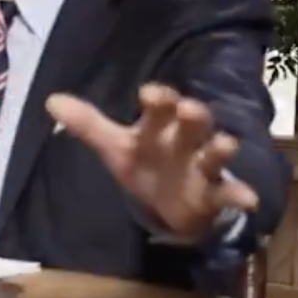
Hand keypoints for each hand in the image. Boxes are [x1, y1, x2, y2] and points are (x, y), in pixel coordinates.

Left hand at [46, 83, 258, 241]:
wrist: (169, 204)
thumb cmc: (146, 165)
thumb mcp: (116, 147)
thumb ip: (88, 125)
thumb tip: (50, 100)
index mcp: (160, 129)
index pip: (161, 108)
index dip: (158, 100)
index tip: (149, 93)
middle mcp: (184, 142)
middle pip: (193, 124)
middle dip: (193, 115)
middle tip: (189, 108)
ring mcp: (202, 169)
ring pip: (214, 155)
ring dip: (219, 150)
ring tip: (226, 144)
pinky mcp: (213, 196)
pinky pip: (229, 195)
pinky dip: (240, 195)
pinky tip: (247, 199)